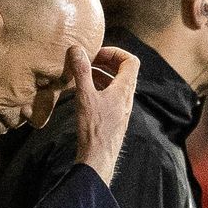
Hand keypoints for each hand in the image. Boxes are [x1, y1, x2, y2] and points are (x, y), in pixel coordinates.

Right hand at [66, 45, 138, 184]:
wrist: (98, 158)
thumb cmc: (94, 129)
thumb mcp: (85, 96)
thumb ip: (82, 71)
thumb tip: (76, 49)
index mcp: (124, 90)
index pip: (131, 61)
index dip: (115, 52)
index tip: (96, 54)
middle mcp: (126, 98)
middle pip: (124, 71)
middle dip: (106, 62)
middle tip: (88, 61)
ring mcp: (121, 109)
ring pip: (115, 84)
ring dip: (101, 75)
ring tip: (82, 74)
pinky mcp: (114, 118)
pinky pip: (110, 96)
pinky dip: (98, 88)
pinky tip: (83, 92)